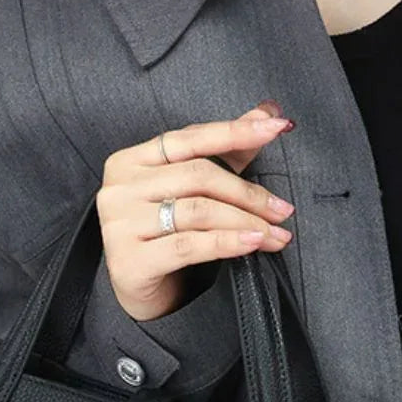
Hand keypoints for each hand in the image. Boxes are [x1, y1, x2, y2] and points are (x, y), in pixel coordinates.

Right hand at [97, 102, 295, 321]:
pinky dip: (227, 243)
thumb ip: (225, 150)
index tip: (276, 128)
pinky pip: (189, 246)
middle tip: (281, 210)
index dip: (236, 131)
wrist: (136, 290)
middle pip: (198, 176)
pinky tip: (252, 244)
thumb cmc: (163, 236)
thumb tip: (268, 111)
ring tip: (274, 234)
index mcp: (130, 161)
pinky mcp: (130, 262)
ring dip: (245, 222)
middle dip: (247, 193)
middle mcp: (120, 189)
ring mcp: (121, 225)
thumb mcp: (190, 191)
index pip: (190, 138)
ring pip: (198, 212)